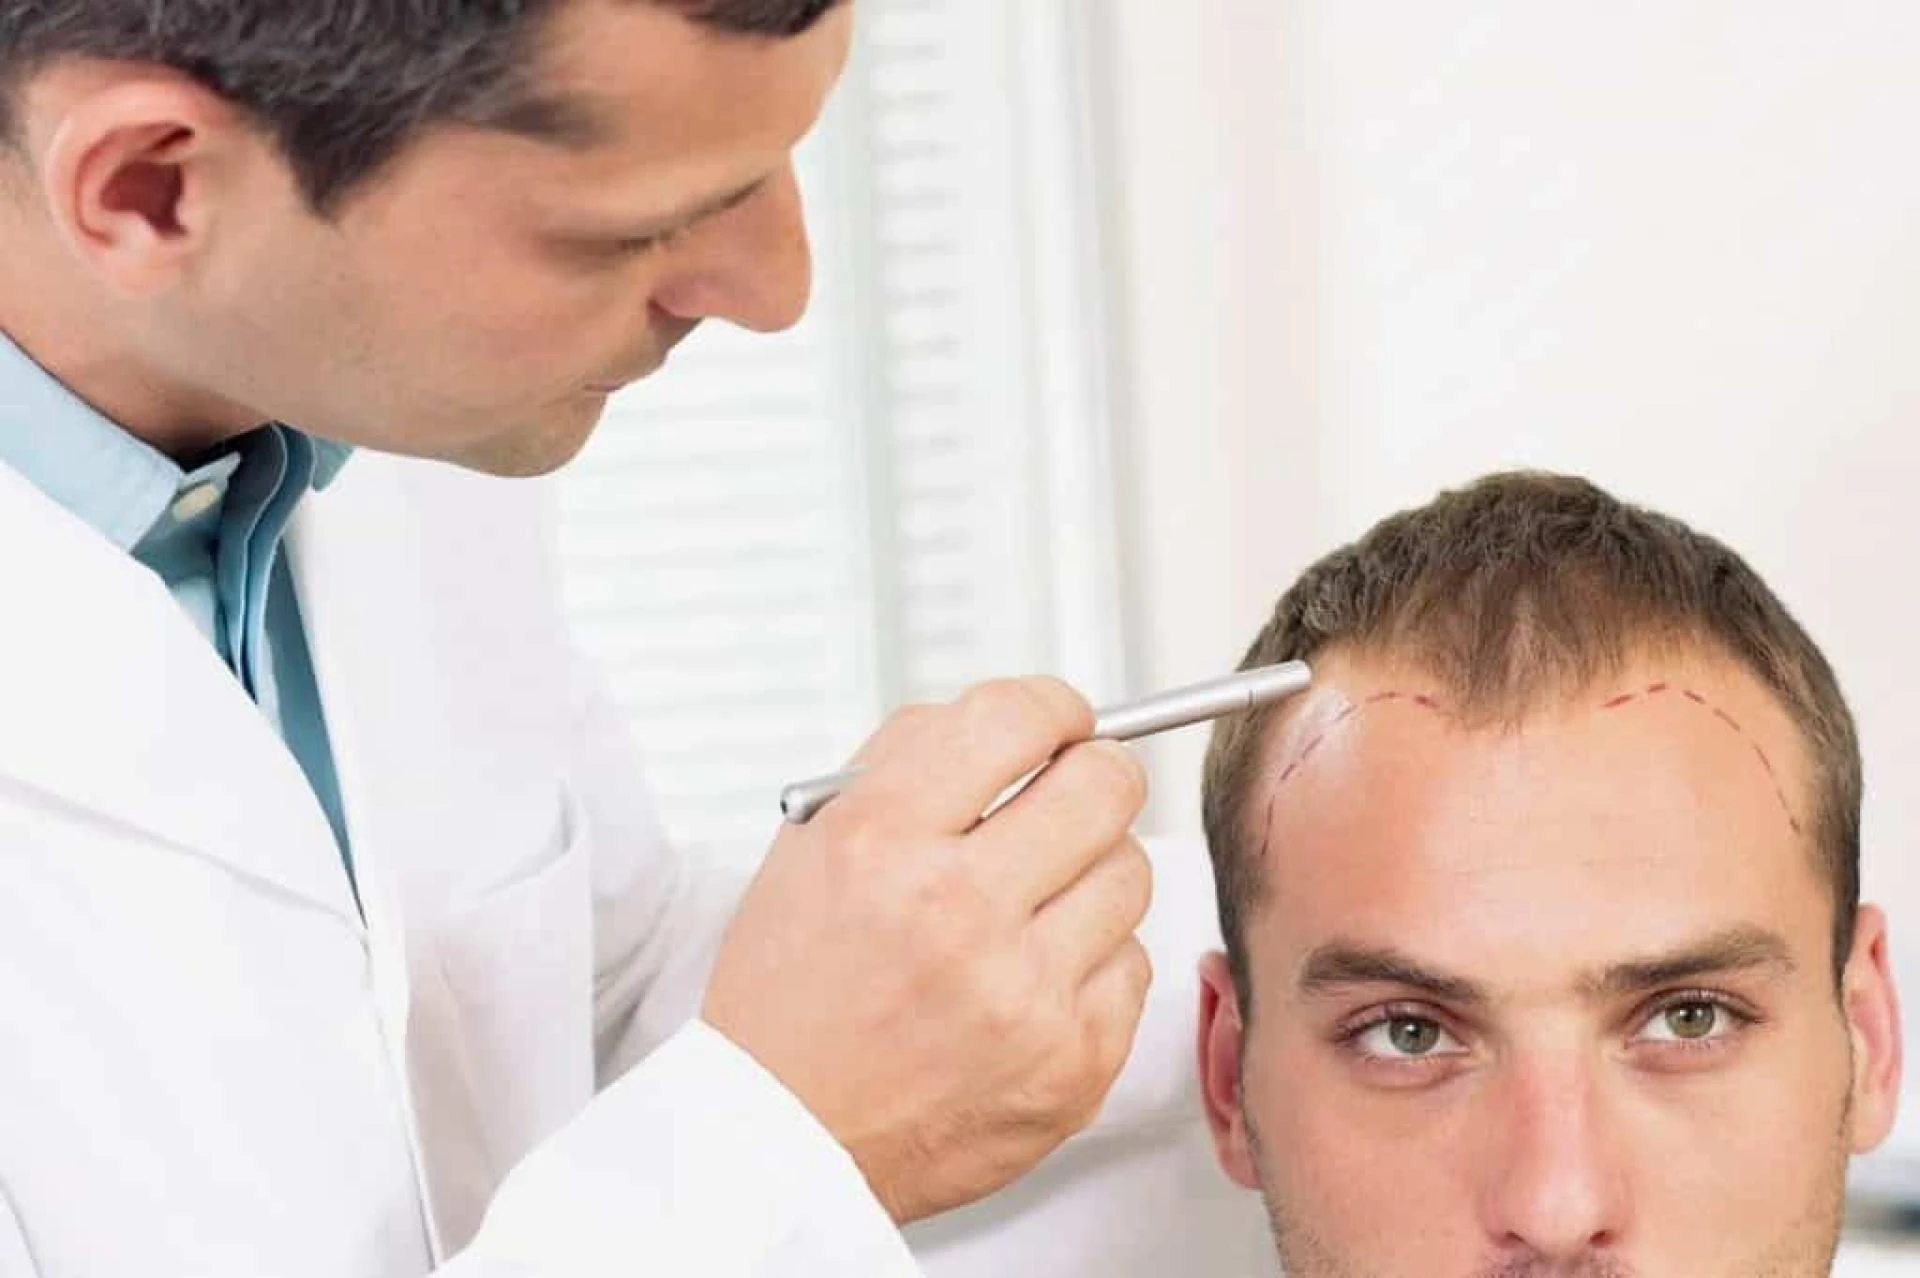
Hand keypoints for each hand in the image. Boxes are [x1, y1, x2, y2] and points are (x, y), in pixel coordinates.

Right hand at [703, 676, 1153, 1222]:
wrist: (786, 1144)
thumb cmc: (794, 995)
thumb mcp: (811, 846)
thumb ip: (909, 760)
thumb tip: (1019, 719)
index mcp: (881, 839)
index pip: (1018, 719)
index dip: (1053, 709)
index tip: (1058, 723)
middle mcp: (956, 909)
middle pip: (1103, 785)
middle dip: (1092, 776)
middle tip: (1072, 793)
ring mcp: (1023, 992)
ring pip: (1131, 871)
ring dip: (1091, 872)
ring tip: (1034, 903)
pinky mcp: (1073, 1062)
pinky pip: (1133, 963)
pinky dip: (1092, 960)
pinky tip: (1033, 976)